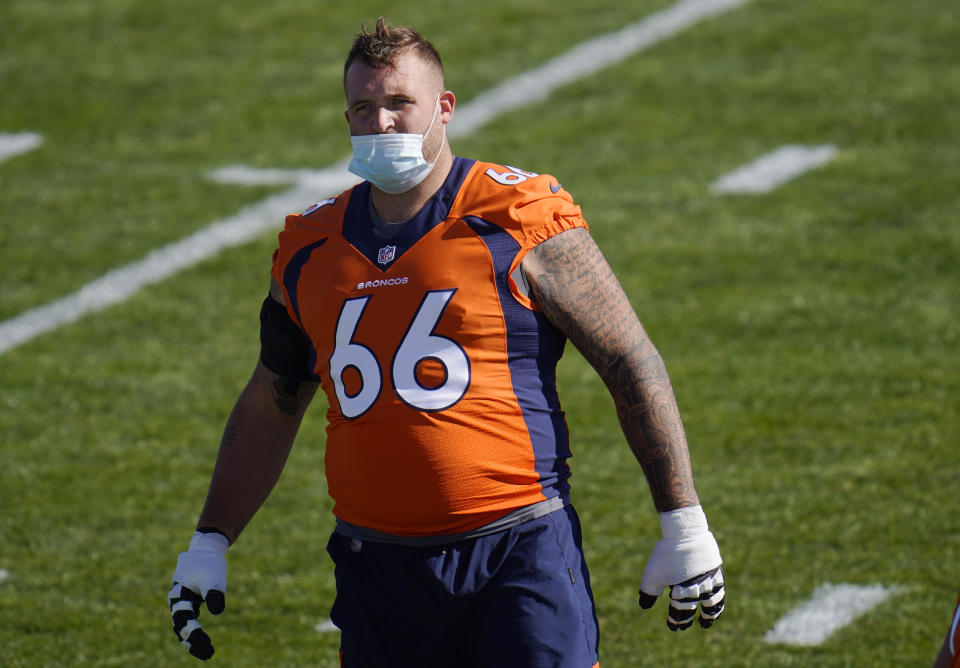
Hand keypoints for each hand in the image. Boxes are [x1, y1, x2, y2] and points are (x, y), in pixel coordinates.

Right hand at [168, 531, 228, 659]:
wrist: (205, 550)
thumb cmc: (208, 563)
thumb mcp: (213, 577)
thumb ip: (214, 593)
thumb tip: (217, 612)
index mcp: (179, 595)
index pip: (184, 620)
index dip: (193, 633)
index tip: (208, 643)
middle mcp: (177, 601)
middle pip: (180, 627)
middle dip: (193, 642)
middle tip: (209, 654)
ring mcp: (182, 602)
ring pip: (183, 626)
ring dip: (193, 640)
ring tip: (207, 653)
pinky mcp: (189, 602)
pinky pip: (189, 620)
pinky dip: (195, 631)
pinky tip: (204, 642)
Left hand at [638, 505, 724, 630]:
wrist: (684, 531)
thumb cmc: (666, 554)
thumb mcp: (652, 574)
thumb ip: (648, 592)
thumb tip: (644, 606)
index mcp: (683, 591)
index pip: (680, 611)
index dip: (677, 620)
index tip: (674, 627)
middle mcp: (699, 588)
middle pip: (696, 607)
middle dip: (691, 617)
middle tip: (691, 626)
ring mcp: (710, 578)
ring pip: (714, 600)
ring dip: (712, 612)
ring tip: (711, 618)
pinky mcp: (715, 568)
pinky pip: (720, 586)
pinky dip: (718, 595)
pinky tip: (716, 596)